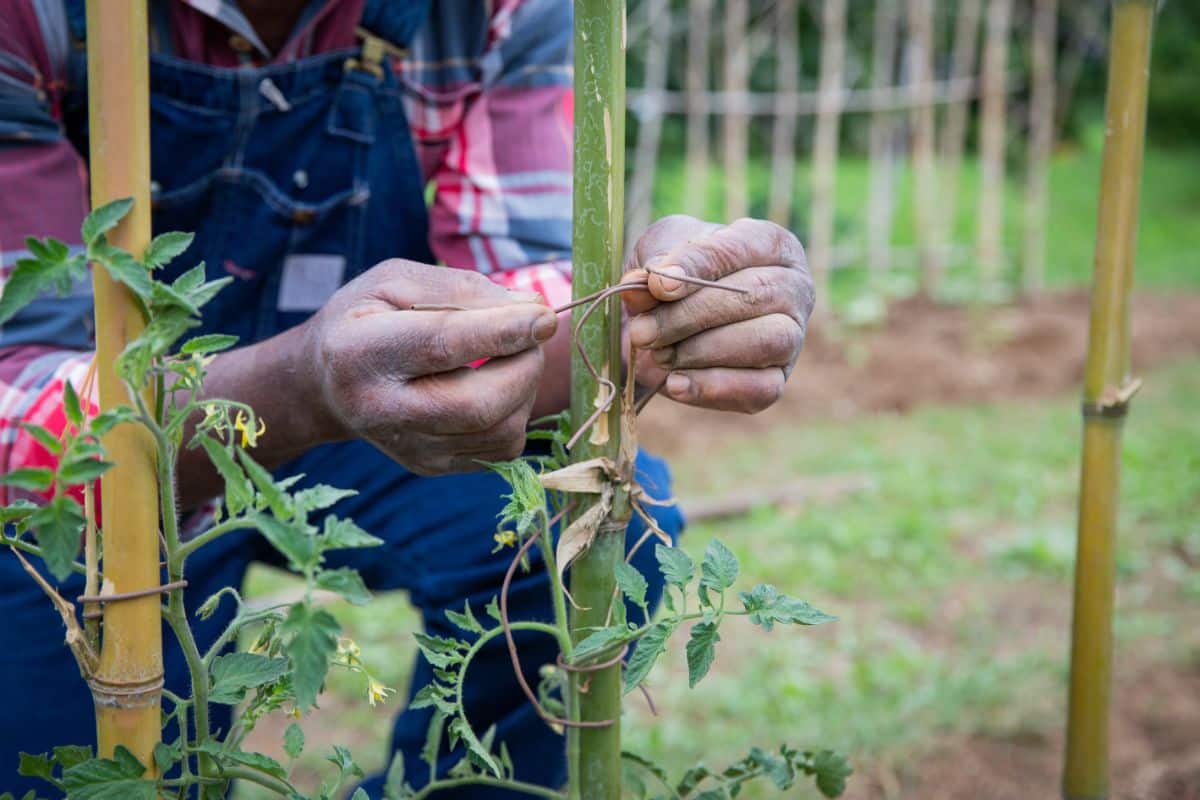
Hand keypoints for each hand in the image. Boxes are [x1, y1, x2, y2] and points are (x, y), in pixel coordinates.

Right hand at [300, 259, 557, 474]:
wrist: (327, 383)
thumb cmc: (367, 318)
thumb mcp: (396, 282)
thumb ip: (462, 289)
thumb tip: (532, 308)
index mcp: (358, 351)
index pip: (440, 345)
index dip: (501, 332)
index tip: (546, 318)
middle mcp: (378, 410)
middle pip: (476, 405)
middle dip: (523, 365)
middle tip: (531, 333)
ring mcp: (406, 448)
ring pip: (498, 432)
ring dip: (525, 388)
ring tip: (510, 356)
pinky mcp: (431, 467)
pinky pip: (502, 450)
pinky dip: (516, 413)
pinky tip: (495, 386)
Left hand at [621, 215, 813, 412]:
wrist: (665, 325)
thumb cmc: (674, 277)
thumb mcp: (658, 255)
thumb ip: (655, 263)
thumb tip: (652, 284)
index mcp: (772, 245)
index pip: (741, 248)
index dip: (699, 266)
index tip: (658, 283)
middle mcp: (794, 289)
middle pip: (754, 296)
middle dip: (689, 316)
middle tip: (643, 330)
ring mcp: (792, 338)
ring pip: (764, 343)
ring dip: (701, 351)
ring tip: (659, 354)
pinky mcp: (776, 381)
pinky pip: (759, 389)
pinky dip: (712, 387)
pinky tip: (676, 383)